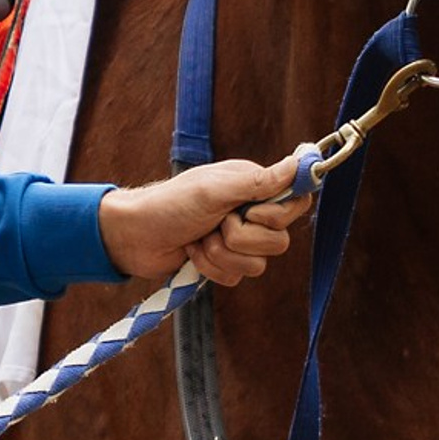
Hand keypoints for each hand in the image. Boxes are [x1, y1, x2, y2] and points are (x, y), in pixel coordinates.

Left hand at [99, 153, 315, 285]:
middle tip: (218, 223)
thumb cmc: (170, 205)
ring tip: (200, 238)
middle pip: (280, 240)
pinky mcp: (225, 263)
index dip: (278, 214)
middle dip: (242, 238)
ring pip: (259, 264)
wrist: (134, 237)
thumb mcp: (215, 190)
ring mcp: (238, 240)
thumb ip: (259, 181)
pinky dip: (211, 267)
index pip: (296, 201)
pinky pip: (238, 277)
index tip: (252, 212)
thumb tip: (304, 162)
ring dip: (222, 254)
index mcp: (253, 186)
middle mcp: (250, 211)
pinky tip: (193, 251)